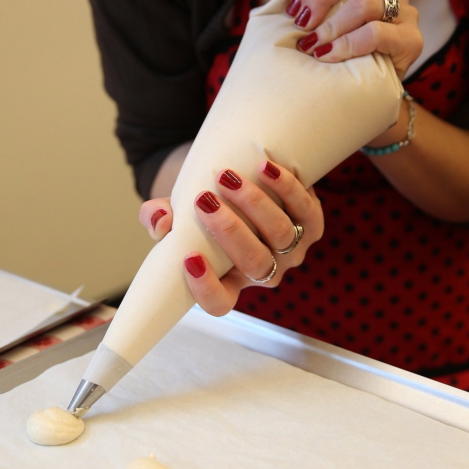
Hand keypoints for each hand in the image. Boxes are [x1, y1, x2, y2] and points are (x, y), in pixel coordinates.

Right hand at [141, 162, 323, 316]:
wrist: (240, 186)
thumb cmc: (206, 210)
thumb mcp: (177, 215)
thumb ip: (157, 218)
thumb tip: (160, 219)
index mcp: (230, 281)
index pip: (220, 302)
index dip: (206, 289)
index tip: (188, 258)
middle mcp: (264, 272)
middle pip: (255, 263)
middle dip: (229, 231)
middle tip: (203, 201)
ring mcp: (292, 250)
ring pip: (280, 234)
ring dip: (253, 204)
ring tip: (226, 178)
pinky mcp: (311, 222)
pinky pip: (304, 209)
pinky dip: (286, 187)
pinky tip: (264, 167)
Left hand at [269, 0, 422, 78]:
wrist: (347, 95)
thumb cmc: (322, 50)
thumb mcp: (299, 16)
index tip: (293, 11)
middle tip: (301, 25)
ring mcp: (403, 10)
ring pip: (364, 1)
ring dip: (332, 26)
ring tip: (313, 46)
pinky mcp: (410, 40)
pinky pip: (377, 33)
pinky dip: (347, 44)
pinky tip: (329, 56)